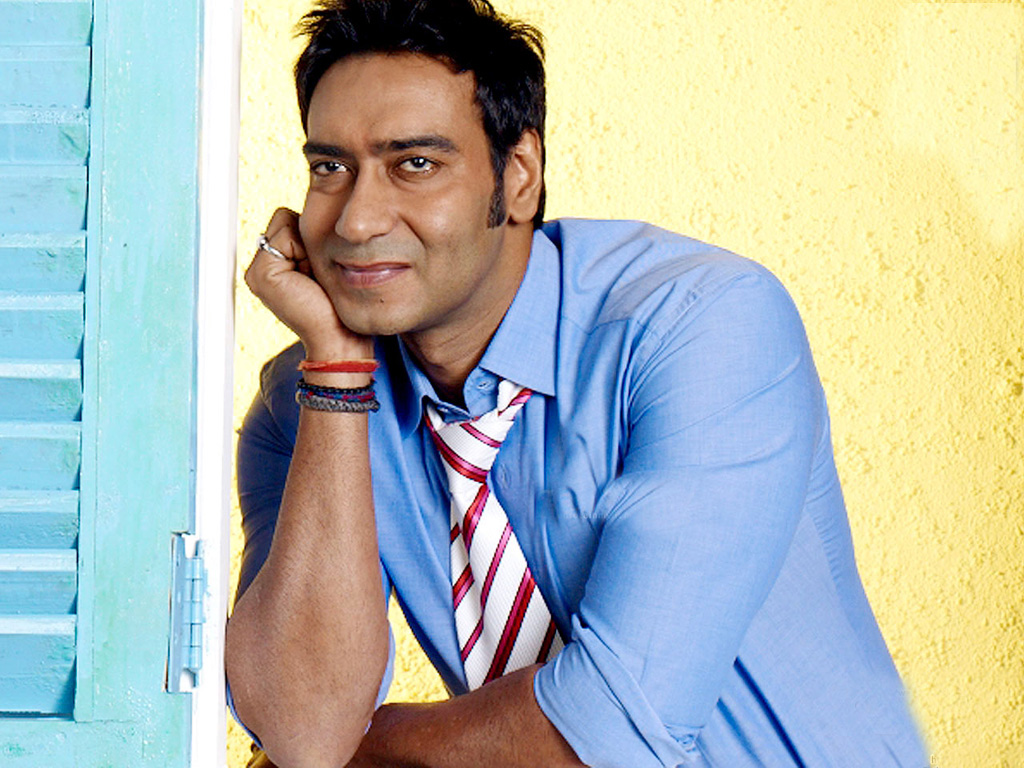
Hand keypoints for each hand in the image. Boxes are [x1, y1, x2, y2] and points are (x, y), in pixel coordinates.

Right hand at [245, 208, 372, 359]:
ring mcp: (257, 271)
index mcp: (272, 264)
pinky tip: (310, 278)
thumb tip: (320, 201)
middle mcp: (259, 267)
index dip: (312, 234)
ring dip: (310, 243)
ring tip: (316, 276)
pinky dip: (305, 250)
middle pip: (286, 217)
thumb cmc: (340, 303)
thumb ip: (310, 236)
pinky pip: (286, 233)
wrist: (342, 336)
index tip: (322, 267)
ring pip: (287, 222)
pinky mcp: (261, 275)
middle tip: (320, 274)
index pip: (288, 220)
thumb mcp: (323, 261)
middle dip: (311, 237)